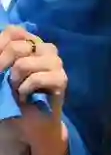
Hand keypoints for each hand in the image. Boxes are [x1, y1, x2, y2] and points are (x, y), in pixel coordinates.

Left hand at [0, 26, 65, 143]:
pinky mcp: (61, 79)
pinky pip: (36, 79)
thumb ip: (3, 54)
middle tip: (5, 82)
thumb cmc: (11, 95)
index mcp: (30, 43)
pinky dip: (24, 90)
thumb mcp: (1, 71)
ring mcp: (56, 63)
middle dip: (2, 66)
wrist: (29, 122)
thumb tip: (6, 47)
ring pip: (24, 63)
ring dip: (14, 80)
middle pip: (17, 46)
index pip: (13, 31)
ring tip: (17, 89)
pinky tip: (26, 97)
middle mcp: (45, 48)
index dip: (0, 46)